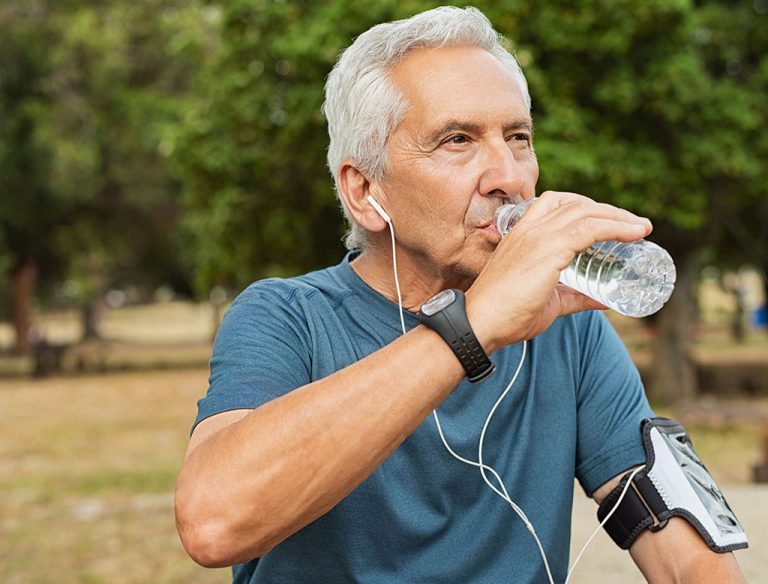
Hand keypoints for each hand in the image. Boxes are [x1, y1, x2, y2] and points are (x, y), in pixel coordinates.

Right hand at [465, 191, 651, 350]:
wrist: (481, 323)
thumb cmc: (507, 315)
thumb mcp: (549, 301)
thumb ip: (575, 297)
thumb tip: (606, 300)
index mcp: (522, 233)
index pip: (557, 203)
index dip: (587, 206)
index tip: (611, 220)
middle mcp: (530, 228)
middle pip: (577, 204)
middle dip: (609, 210)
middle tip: (634, 225)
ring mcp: (538, 237)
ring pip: (587, 212)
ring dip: (619, 217)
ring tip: (641, 228)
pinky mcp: (548, 250)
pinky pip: (590, 229)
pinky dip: (615, 227)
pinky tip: (634, 233)